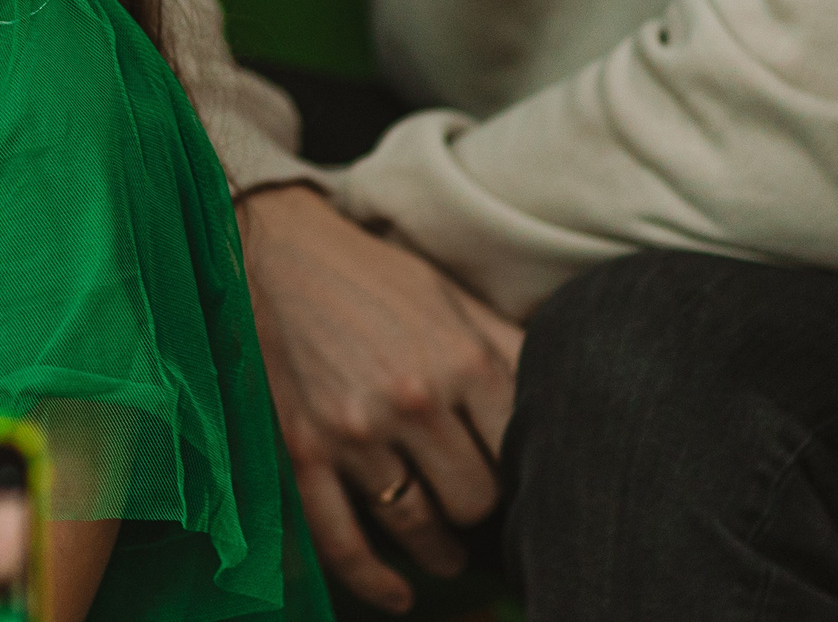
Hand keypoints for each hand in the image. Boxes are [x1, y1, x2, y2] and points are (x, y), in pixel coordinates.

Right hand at [237, 185, 523, 612]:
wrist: (273, 250)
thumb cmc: (373, 274)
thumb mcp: (453, 297)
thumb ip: (509, 347)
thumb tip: (565, 390)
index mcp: (463, 360)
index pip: (518, 454)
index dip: (519, 473)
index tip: (512, 478)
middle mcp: (414, 401)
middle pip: (475, 501)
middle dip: (478, 507)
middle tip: (473, 503)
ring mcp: (355, 432)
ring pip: (419, 527)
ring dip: (438, 549)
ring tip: (445, 550)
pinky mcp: (305, 449)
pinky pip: (342, 539)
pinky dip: (373, 580)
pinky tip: (398, 596)